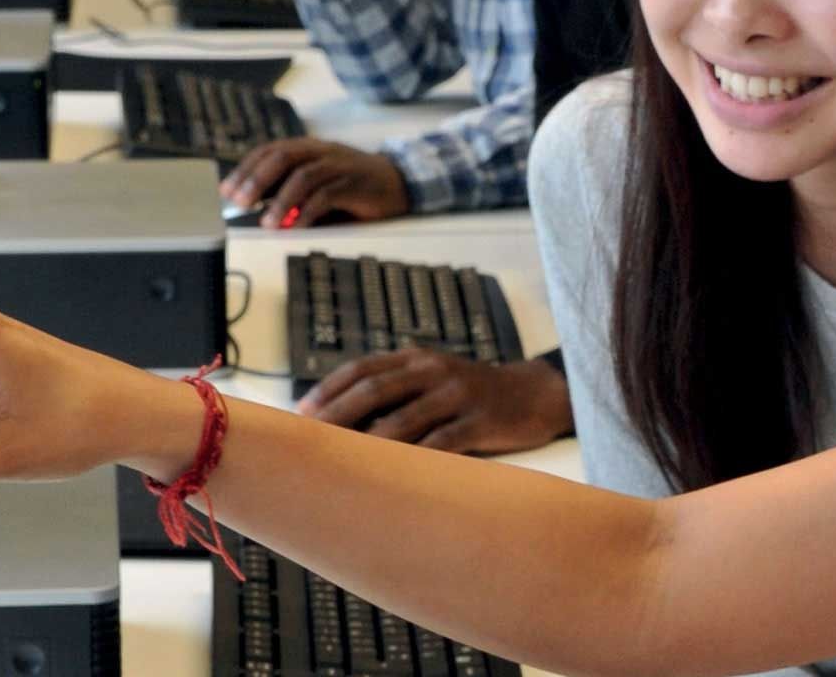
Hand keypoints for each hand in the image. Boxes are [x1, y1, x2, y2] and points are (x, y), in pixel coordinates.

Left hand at [220, 138, 410, 227]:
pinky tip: (295, 227)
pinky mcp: (356, 184)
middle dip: (257, 179)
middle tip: (239, 202)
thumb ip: (292, 193)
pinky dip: (307, 212)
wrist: (399, 183)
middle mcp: (322, 151)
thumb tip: (257, 212)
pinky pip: (326, 195)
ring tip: (267, 222)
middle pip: (283, 156)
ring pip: (304, 175)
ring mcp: (340, 165)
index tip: (227, 189)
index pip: (271, 151)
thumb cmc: (352, 186)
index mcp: (309, 148)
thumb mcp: (318, 185)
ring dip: (281, 199)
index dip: (246, 168)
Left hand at [297, 351, 572, 453]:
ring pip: (403, 420)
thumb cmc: (472, 394)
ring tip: (341, 465)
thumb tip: (339, 420)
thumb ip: (396, 389)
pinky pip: (441, 443)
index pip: (362, 368)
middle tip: (309, 441)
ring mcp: (458, 394)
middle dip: (337, 416)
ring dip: (367, 443)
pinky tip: (392, 477)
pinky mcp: (480, 421)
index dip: (328, 390)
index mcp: (416, 358)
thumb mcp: (434, 377)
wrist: (534, 394)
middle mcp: (433, 370)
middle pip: (374, 390)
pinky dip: (413, 459)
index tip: (301, 415)